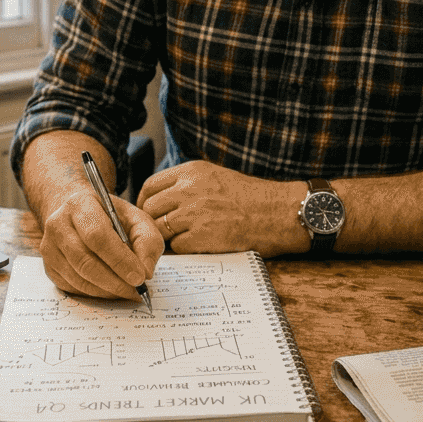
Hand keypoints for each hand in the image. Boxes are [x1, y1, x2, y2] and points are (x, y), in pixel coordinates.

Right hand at [39, 187, 164, 299]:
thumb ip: (148, 241)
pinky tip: (111, 289)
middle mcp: (58, 225)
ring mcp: (48, 247)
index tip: (139, 277)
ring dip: (106, 290)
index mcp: (80, 205)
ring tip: (127, 291)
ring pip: (78, 278)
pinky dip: (95, 294)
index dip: (119, 260)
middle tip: (136, 290)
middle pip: (84, 261)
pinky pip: (72, 287)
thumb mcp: (136, 219)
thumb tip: (145, 272)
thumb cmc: (111, 217)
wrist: (79, 215)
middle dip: (114, 281)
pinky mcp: (49, 267)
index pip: (97, 236)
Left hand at [137, 161, 308, 255]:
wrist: (278, 213)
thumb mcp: (215, 177)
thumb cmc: (250, 198)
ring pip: (159, 228)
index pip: (150, 185)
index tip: (147, 212)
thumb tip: (160, 199)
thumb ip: (187, 184)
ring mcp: (193, 214)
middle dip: (151, 222)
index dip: (144, 201)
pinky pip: (176, 246)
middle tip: (158, 231)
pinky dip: (182, 249)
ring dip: (165, 237)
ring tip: (179, 239)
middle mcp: (189, 189)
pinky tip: (197, 246)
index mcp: (191, 172)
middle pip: (149, 208)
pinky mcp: (201, 236)